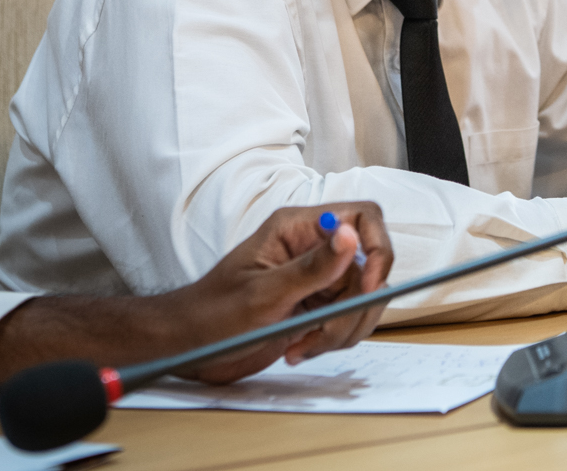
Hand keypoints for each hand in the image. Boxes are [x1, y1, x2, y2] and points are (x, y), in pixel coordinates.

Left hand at [0, 203, 393, 390]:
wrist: (188, 348)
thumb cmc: (212, 315)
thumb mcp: (263, 293)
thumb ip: (312, 266)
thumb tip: (352, 236)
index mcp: (300, 228)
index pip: (364, 217)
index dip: (377, 248)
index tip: (366, 286)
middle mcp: (315, 248)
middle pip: (370, 265)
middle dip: (355, 305)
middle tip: (324, 330)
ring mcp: (318, 279)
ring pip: (364, 297)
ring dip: (343, 329)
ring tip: (304, 345)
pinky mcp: (318, 307)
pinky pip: (349, 320)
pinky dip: (334, 340)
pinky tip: (299, 348)